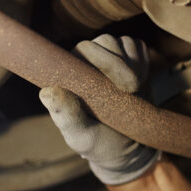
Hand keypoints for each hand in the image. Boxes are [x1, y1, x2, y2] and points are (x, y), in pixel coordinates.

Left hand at [39, 34, 159, 184]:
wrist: (126, 148)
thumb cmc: (97, 143)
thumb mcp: (80, 136)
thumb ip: (66, 116)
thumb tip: (47, 93)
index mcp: (66, 76)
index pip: (84, 50)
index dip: (107, 61)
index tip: (124, 86)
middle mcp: (83, 62)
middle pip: (107, 42)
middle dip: (124, 64)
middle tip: (132, 90)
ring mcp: (105, 58)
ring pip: (124, 43)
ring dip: (135, 65)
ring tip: (133, 91)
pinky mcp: (126, 59)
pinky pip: (138, 48)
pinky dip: (144, 63)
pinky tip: (139, 84)